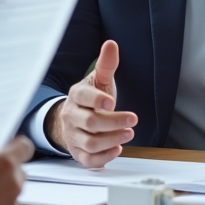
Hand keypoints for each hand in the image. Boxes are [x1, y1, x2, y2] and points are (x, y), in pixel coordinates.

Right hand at [46, 40, 137, 167]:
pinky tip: (117, 149)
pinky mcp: (78, 153)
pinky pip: (88, 160)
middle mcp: (71, 117)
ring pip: (90, 143)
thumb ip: (106, 65)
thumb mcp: (99, 80)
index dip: (96, 100)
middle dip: (113, 122)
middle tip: (133, 119)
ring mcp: (74, 136)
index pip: (82, 98)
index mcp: (76, 96)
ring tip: (129, 133)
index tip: (112, 102)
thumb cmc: (90, 100)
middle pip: (90, 123)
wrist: (72, 121)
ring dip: (112, 140)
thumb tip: (111, 44)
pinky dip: (104, 157)